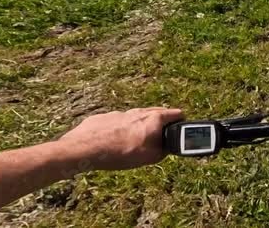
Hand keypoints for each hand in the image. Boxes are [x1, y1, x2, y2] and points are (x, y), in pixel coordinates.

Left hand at [56, 107, 183, 171]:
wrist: (85, 148)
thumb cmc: (119, 153)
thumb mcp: (149, 157)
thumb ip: (162, 150)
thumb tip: (167, 147)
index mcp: (153, 118)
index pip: (176, 114)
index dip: (182, 123)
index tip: (182, 130)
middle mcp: (139, 111)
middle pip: (157, 113)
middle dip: (162, 123)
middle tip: (162, 136)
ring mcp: (121, 113)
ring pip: (137, 117)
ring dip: (140, 126)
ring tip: (136, 142)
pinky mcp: (105, 117)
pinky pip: (119, 122)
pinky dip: (121, 130)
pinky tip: (115, 143)